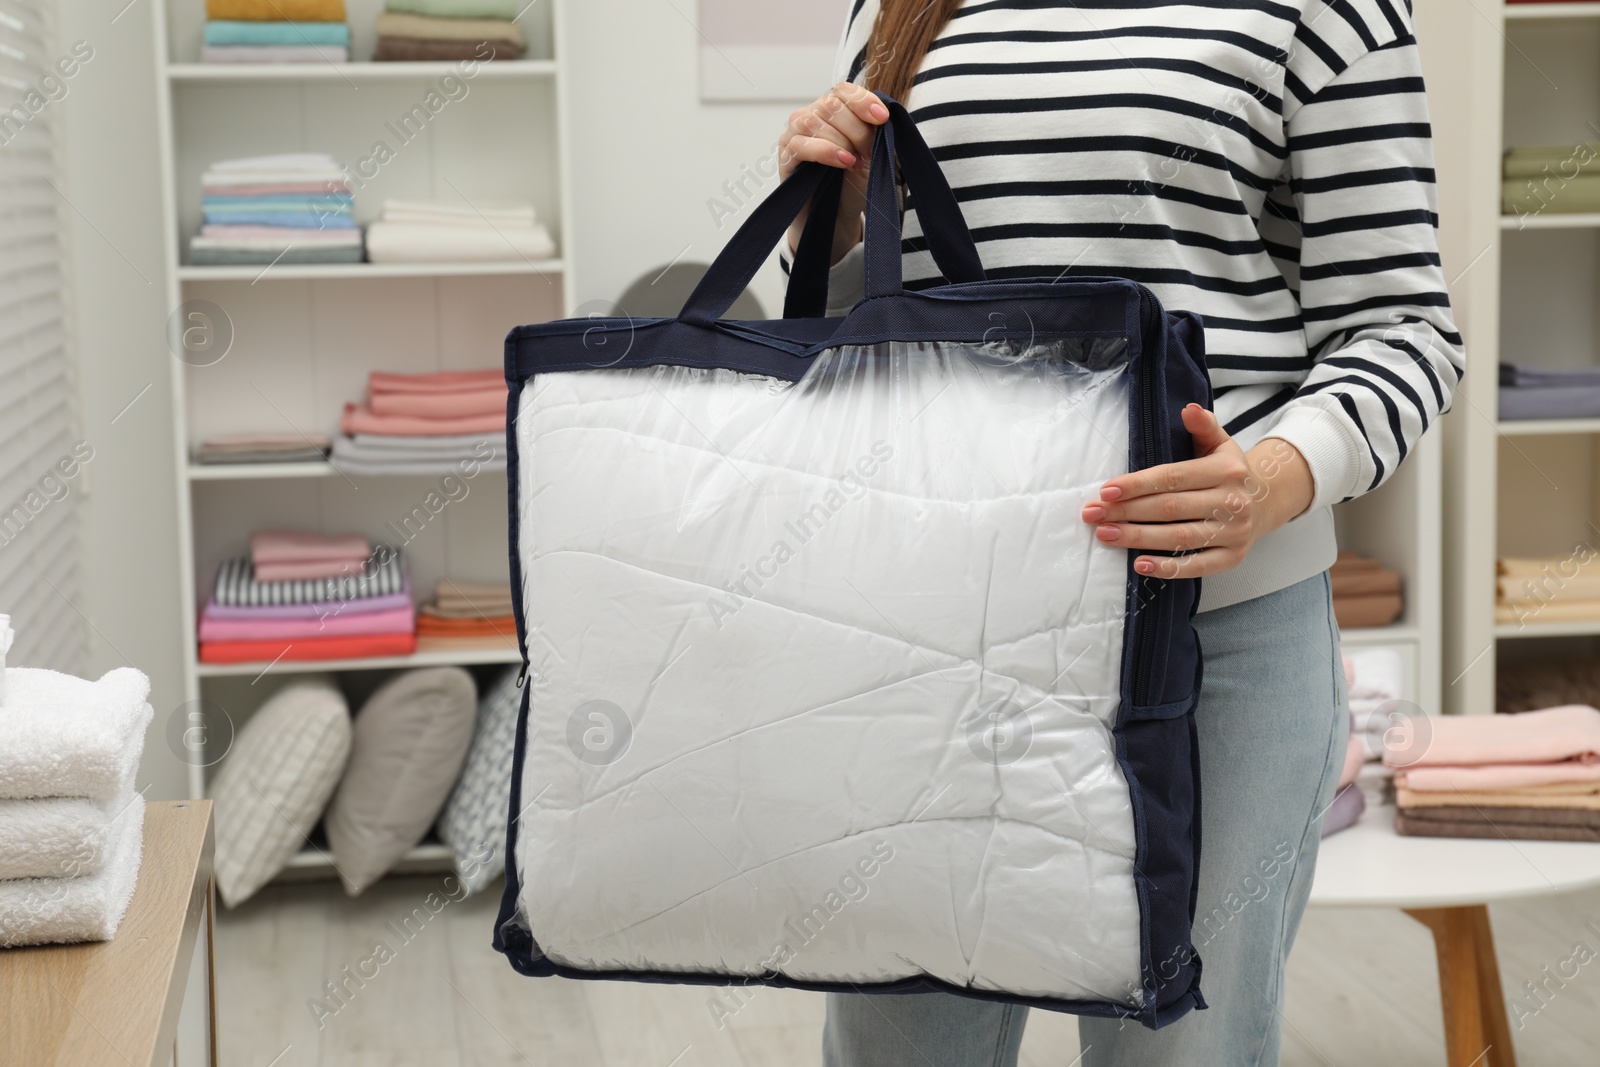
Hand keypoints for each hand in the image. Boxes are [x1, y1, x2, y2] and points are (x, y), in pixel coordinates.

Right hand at [780, 83, 889, 264]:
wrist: (839, 216)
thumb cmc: (854, 184)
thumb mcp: (874, 155)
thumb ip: (876, 132)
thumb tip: (879, 116)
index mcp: (832, 111)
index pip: (843, 90)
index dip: (862, 100)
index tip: (882, 119)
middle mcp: (811, 117)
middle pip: (830, 104)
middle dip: (856, 129)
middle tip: (868, 154)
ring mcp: (795, 135)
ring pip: (813, 121)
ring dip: (841, 141)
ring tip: (855, 163)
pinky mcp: (786, 157)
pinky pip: (800, 144)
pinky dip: (825, 151)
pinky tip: (843, 162)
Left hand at [1080, 404, 1314, 578]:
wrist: (1264, 503)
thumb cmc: (1228, 472)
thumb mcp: (1220, 443)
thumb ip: (1203, 426)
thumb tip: (1188, 409)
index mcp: (1226, 471)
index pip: (1173, 478)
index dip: (1137, 484)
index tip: (1105, 491)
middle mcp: (1233, 502)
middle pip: (1170, 509)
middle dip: (1127, 512)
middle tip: (1093, 515)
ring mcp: (1234, 532)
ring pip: (1179, 537)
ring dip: (1138, 538)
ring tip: (1105, 535)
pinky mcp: (1232, 558)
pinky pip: (1197, 566)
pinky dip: (1168, 568)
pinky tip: (1139, 565)